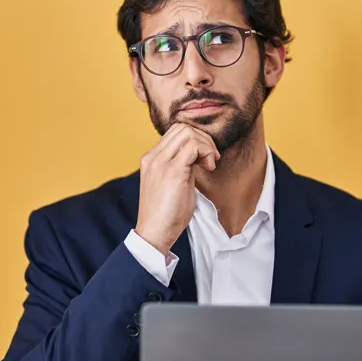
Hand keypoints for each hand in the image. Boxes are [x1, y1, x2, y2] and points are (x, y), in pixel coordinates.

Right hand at [134, 122, 219, 255]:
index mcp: (151, 159)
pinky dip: (206, 152)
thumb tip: (198, 157)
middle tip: (211, 160)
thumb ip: (182, 167)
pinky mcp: (172, 171)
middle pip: (182, 127)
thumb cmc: (165, 214)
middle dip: (203, 139)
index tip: (204, 160)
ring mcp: (160, 162)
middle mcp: (153, 157)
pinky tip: (209, 167)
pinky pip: (193, 146)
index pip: (175, 133)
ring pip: (188, 132)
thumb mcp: (174, 184)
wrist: (154, 233)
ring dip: (206, 145)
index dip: (195, 140)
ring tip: (210, 164)